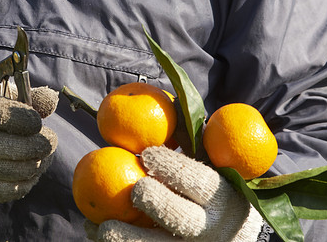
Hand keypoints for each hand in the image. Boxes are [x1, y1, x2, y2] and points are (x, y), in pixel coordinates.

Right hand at [0, 80, 57, 203]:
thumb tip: (50, 101)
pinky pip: (3, 191)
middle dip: (35, 146)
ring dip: (35, 165)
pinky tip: (33, 170)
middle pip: (2, 147)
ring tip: (45, 154)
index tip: (37, 121)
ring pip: (7, 173)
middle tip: (51, 140)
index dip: (23, 119)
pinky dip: (25, 183)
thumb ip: (21, 96)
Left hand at [89, 146, 265, 241]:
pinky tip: (94, 230)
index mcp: (223, 197)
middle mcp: (210, 228)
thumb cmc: (212, 187)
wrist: (233, 238)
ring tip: (102, 226)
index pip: (200, 183)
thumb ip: (194, 139)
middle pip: (183, 220)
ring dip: (129, 238)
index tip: (147, 153)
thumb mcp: (214, 164)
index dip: (174, 168)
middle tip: (135, 189)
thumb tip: (168, 99)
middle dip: (159, 204)